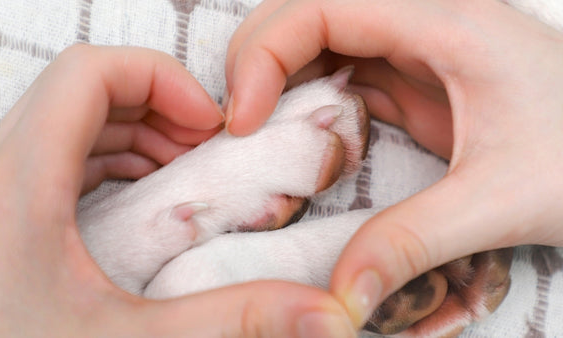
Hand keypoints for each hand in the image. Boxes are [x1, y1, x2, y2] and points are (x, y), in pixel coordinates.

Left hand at [0, 45, 353, 336]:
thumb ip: (234, 318)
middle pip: (82, 89)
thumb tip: (323, 314)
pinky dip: (111, 159)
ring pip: (68, 120)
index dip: (160, 77)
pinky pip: (57, 156)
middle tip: (204, 148)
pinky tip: (143, 196)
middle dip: (157, 105)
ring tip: (181, 168)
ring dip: (135, 131)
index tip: (207, 123)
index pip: (88, 74)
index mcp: (19, 190)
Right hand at [224, 0, 562, 326]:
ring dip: (281, 83)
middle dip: (260, 61)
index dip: (264, 53)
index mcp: (447, 21)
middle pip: (310, 12)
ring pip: (322, 43)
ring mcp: (419, 51)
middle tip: (240, 125)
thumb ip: (413, 243)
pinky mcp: (417, 82)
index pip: (323, 5)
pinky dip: (310, 105)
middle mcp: (425, 21)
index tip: (244, 120)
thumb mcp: (501, 201)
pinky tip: (303, 141)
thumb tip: (341, 295)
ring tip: (259, 135)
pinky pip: (344, 77)